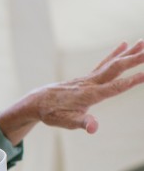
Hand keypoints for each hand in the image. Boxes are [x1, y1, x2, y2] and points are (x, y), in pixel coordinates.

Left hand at [0, 40, 143, 144]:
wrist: (37, 101)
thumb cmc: (52, 113)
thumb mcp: (66, 122)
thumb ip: (82, 123)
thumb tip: (94, 128)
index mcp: (89, 95)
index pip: (114, 87)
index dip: (130, 82)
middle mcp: (91, 83)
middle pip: (116, 69)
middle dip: (133, 60)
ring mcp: (89, 78)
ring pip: (112, 63)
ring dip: (128, 53)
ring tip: (143, 43)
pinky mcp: (87, 77)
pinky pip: (104, 63)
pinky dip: (115, 54)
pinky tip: (124, 44)